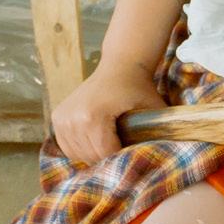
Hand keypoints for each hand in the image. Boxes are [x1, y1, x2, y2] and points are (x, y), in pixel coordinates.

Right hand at [50, 60, 166, 165]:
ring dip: (94, 154)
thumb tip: (166, 157)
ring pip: (78, 154)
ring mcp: (62, 118)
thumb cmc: (139, 88)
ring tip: (110, 144)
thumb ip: (159, 132)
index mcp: (93, 116)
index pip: (105, 154)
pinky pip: (68, 146)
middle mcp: (73, 118)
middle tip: (122, 150)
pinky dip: (81, 148)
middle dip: (108, 158)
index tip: (133, 154)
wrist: (119, 65)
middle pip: (90, 155)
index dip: (121, 158)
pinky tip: (95, 141)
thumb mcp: (154, 109)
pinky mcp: (57, 117)